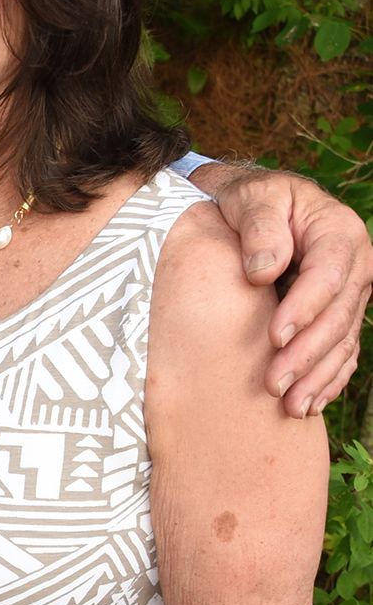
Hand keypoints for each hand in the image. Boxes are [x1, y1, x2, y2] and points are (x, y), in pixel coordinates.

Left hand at [195, 163, 371, 416]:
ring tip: (290, 406)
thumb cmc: (248, 200)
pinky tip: (308, 405)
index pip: (328, 276)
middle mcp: (355, 266)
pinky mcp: (339, 316)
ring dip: (318, 376)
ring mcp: (351, 295)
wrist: (252, 209)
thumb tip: (264, 270)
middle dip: (308, 353)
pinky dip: (327, 380)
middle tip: (274, 384)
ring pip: (343, 341)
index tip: (274, 337)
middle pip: (339, 316)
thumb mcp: (251, 197)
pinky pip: (342, 353)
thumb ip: (258, 227)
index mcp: (339, 231)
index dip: (304, 308)